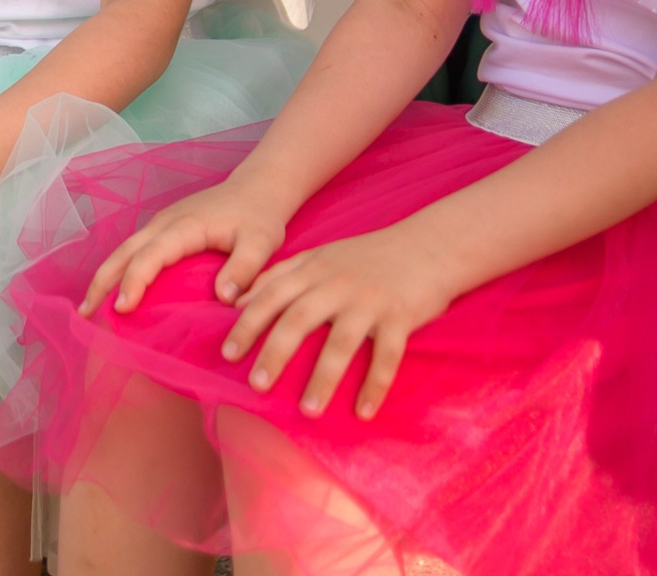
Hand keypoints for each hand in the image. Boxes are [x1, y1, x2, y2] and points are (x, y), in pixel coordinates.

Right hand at [81, 178, 294, 318]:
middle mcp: (163, 223)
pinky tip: (113, 290)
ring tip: (88, 309)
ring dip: (103, 277)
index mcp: (183, 227)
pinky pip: (132, 250)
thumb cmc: (259, 217)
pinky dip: (116, 270)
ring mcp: (160, 224)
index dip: (134, 281)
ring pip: (122, 250)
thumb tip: (223, 299)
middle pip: (123, 252)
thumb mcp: (262, 243)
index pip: (150, 256)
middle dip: (101, 282)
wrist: (258, 187)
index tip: (121, 308)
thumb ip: (244, 269)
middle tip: (85, 314)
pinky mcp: (162, 229)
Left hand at [213, 225, 461, 420]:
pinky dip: (375, 385)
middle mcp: (336, 283)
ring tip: (307, 411)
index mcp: (313, 268)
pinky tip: (362, 412)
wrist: (428, 245)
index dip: (248, 324)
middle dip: (275, 353)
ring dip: (323, 378)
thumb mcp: (319, 257)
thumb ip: (280, 275)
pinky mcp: (400, 317)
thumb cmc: (368, 257)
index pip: (272, 296)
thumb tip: (239, 301)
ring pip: (341, 342)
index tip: (227, 353)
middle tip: (256, 385)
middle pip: (298, 320)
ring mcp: (369, 301)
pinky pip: (387, 356)